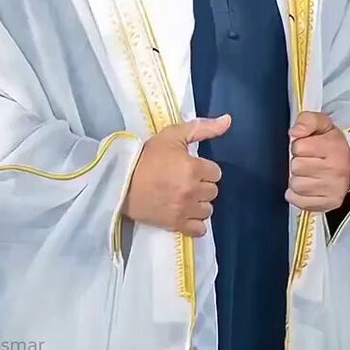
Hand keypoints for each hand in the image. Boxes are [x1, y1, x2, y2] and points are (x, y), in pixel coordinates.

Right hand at [123, 114, 230, 236]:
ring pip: (208, 210)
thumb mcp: (173, 135)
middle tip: (186, 180)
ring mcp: (185, 209)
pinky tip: (185, 213)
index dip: (204, 168)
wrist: (121, 181)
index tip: (191, 167)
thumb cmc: (147, 156)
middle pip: (213, 191)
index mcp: (193, 168)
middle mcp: (192, 190)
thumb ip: (202, 127)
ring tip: (184, 196)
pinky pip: (199, 229)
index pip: (215, 172)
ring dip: (199, 204)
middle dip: (202, 185)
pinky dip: (195, 223)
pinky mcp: (176, 224)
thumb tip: (228, 120)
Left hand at [286, 111, 349, 211]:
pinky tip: (306, 186)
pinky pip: (300, 202)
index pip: (298, 148)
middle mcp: (336, 169)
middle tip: (309, 160)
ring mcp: (334, 188)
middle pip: (296, 167)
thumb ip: (306, 120)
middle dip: (298, 162)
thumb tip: (294, 133)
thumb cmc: (333, 143)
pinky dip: (298, 195)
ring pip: (296, 185)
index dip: (298, 146)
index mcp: (334, 146)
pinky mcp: (330, 203)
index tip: (308, 147)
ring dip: (298, 179)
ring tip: (309, 174)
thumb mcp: (322, 123)